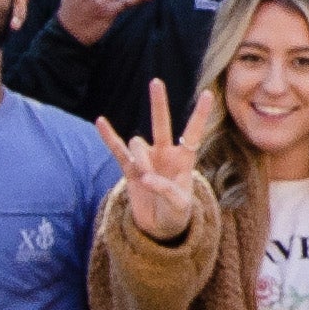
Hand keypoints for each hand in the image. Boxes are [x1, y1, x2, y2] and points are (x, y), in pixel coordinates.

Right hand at [95, 80, 215, 241]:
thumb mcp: (180, 206)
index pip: (193, 133)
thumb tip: (145, 177)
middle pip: (161, 124)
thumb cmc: (177, 214)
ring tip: (145, 180)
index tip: (208, 94)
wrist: (160, 227)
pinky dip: (108, 137)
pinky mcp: (130, 169)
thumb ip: (166, 190)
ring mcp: (146, 159)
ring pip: (138, 145)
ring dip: (140, 160)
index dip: (199, 115)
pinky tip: (100, 121)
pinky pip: (117, 149)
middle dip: (158, 104)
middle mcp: (164, 154)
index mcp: (183, 160)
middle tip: (156, 82)